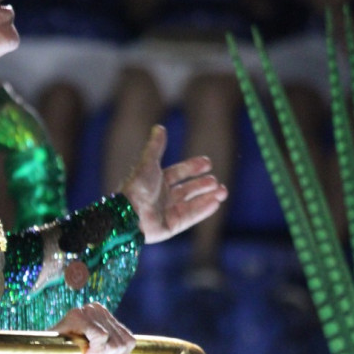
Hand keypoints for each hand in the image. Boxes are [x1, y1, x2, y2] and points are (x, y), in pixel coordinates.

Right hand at [27, 302, 135, 353]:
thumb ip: (117, 349)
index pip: (129, 341)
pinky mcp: (77, 315)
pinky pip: (101, 337)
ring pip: (114, 342)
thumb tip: (130, 342)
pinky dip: (94, 352)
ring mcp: (88, 310)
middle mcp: (98, 309)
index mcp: (105, 317)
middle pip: (123, 343)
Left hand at [121, 124, 227, 243]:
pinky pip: (190, 217)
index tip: (208, 163)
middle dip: (203, 185)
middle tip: (217, 181)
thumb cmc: (137, 187)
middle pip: (187, 189)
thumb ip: (155, 147)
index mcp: (155, 182)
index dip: (193, 167)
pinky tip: (216, 203)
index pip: (178, 173)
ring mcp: (166, 212)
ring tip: (223, 191)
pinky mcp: (170, 227)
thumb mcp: (148, 163)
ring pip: (192, 204)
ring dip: (208, 197)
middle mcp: (161, 197)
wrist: (130, 214)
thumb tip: (159, 127)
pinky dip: (203, 210)